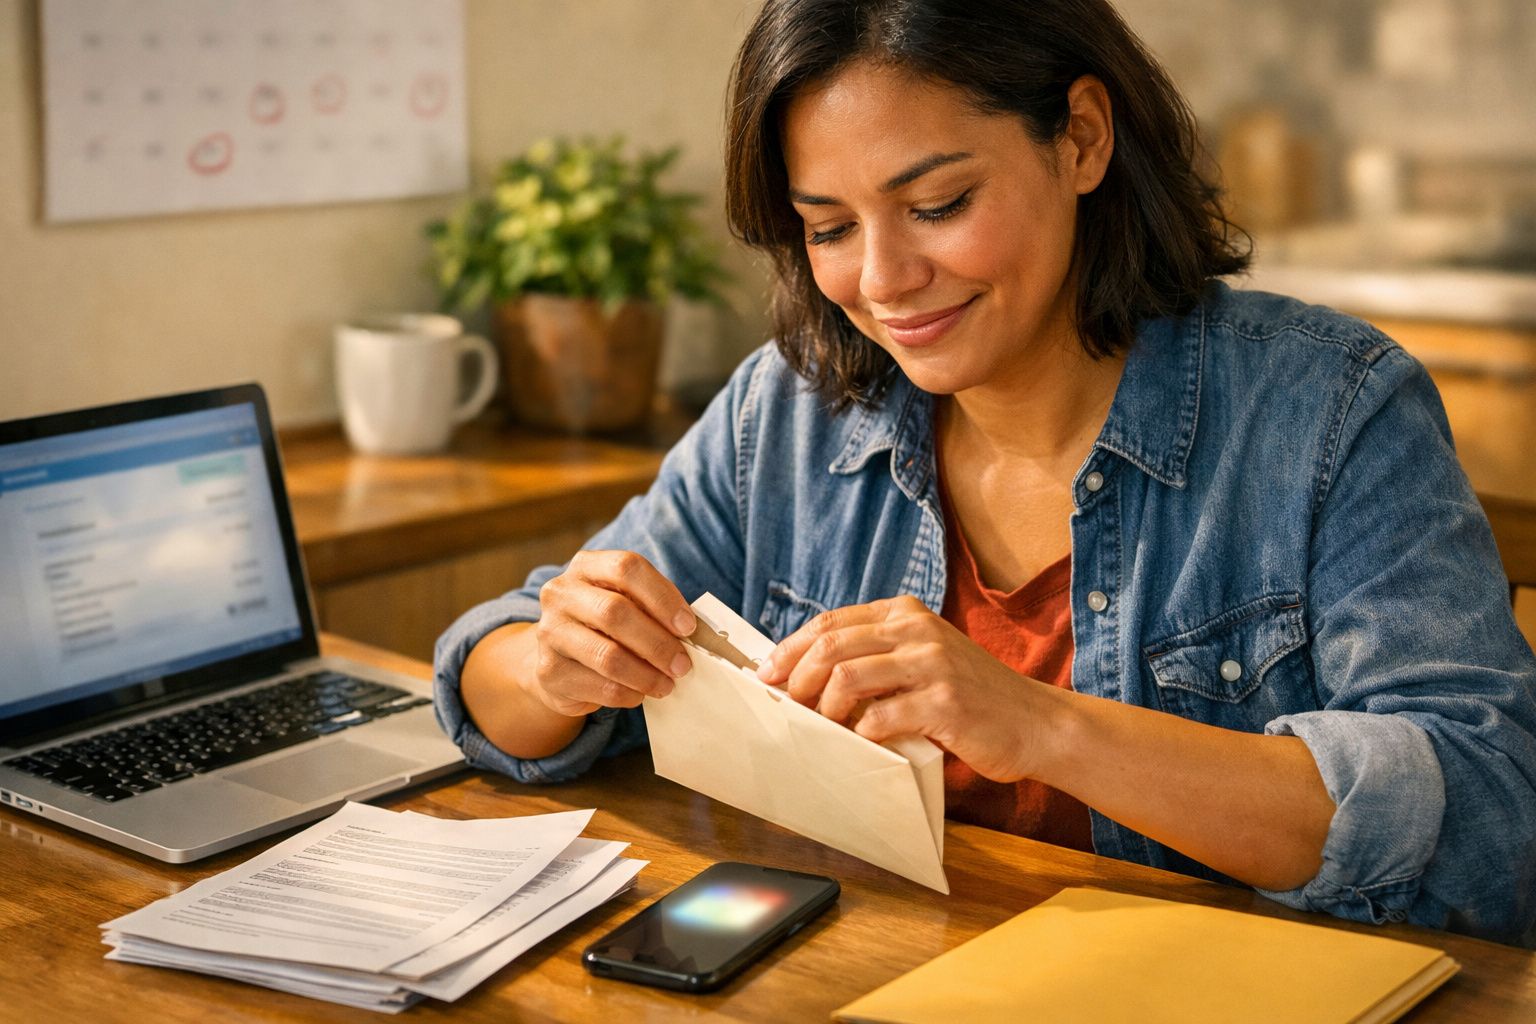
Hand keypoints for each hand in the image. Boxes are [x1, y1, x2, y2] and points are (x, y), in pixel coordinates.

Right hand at [527, 550, 696, 716]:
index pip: (627, 568)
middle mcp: (561, 594)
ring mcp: (550, 632)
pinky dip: (629, 693)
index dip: (663, 597)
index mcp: (586, 566)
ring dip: (646, 675)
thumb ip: (653, 609)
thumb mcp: (627, 605)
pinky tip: (640, 693)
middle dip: (657, 643)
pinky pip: (600, 686)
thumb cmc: (605, 627)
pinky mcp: (549, 672)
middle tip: (682, 664)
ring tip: (667, 684)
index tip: (688, 627)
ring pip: (608, 656)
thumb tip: (691, 633)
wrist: (559, 660)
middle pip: (615, 612)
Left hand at [755, 595, 1045, 780]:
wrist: (1034, 722)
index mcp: (906, 613)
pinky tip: (864, 740)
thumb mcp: (924, 657)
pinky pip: (881, 716)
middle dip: (798, 677)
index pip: (831, 622)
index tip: (768, 673)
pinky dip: (862, 731)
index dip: (791, 648)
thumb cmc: (971, 695)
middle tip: (787, 704)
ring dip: (825, 707)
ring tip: (824, 725)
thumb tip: (807, 673)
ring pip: (848, 676)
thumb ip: (878, 655)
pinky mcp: (944, 702)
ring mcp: (932, 664)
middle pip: (831, 644)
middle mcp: (917, 630)